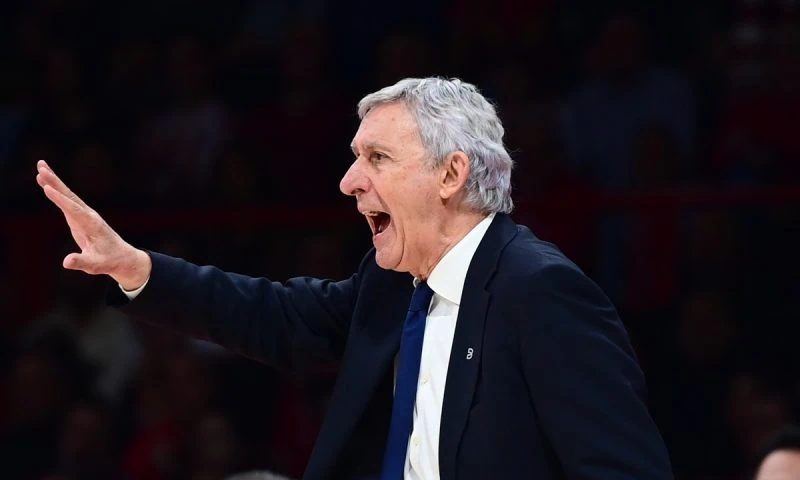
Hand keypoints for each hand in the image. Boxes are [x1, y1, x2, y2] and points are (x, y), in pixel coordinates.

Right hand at [36, 160, 151, 289]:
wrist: (122, 257)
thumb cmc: (110, 261)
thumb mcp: (96, 265)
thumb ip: (82, 262)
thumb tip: (66, 262)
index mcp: (92, 225)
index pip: (74, 210)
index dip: (61, 200)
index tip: (47, 188)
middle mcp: (89, 215)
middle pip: (70, 196)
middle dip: (56, 182)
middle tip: (41, 167)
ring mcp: (84, 214)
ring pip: (68, 195)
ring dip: (54, 181)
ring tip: (40, 166)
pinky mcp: (80, 216)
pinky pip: (66, 201)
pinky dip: (56, 191)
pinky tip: (46, 184)